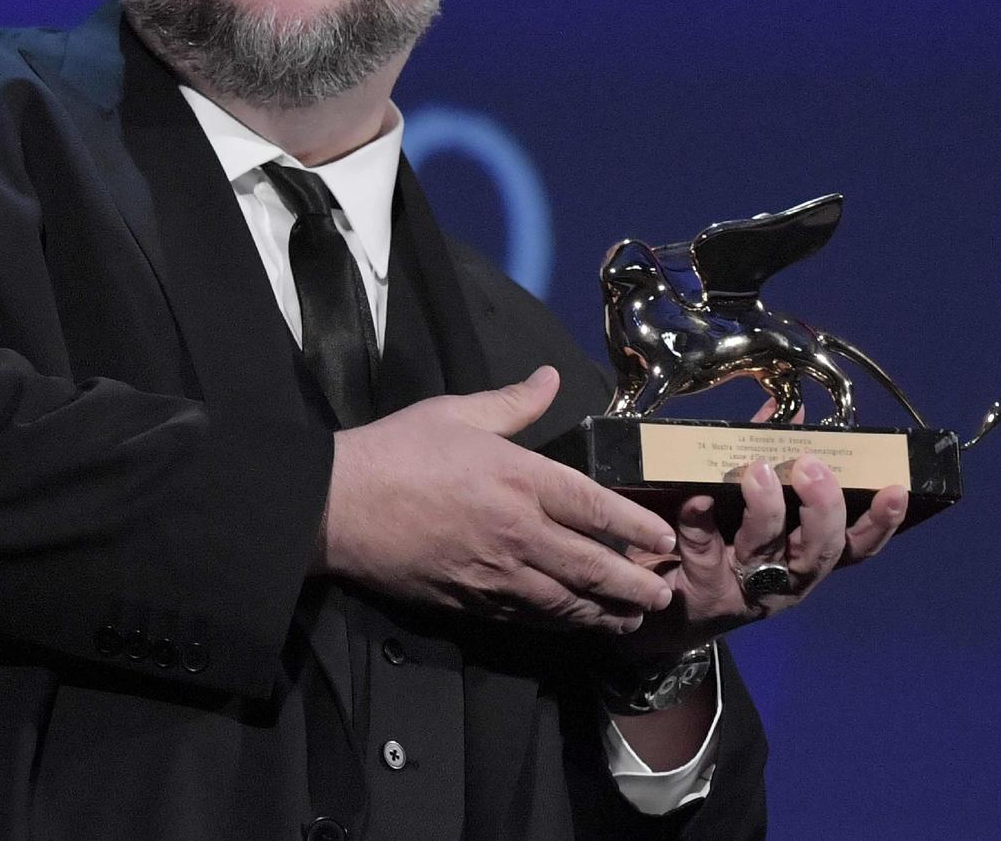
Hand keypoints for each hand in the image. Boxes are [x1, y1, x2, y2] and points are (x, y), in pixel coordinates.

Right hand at [321, 366, 680, 633]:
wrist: (337, 507)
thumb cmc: (395, 451)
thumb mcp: (455, 413)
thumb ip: (512, 402)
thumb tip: (551, 378)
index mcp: (519, 477)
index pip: (596, 508)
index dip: (637, 527)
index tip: (664, 539)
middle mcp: (518, 531)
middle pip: (593, 565)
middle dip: (635, 582)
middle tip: (663, 592)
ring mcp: (495, 573)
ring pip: (567, 601)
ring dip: (606, 612)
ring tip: (632, 617)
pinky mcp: (470, 600)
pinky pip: (529, 617)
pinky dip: (560, 623)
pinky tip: (575, 623)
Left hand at [621, 451, 908, 658]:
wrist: (653, 607)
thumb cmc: (709, 547)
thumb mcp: (744, 508)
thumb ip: (766, 459)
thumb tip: (785, 412)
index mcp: (802, 559)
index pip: (855, 546)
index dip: (880, 523)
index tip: (896, 489)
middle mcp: (784, 581)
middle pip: (819, 552)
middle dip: (822, 509)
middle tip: (812, 467)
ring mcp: (744, 590)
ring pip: (767, 554)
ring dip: (766, 511)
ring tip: (758, 473)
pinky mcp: (700, 590)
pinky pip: (703, 553)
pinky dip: (700, 524)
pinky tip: (695, 499)